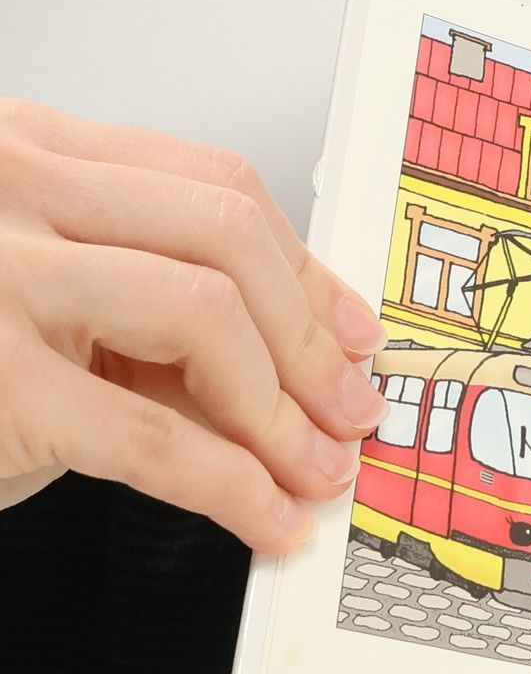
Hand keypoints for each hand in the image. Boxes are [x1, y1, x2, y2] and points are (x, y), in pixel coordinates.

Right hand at [0, 100, 387, 551]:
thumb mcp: (44, 307)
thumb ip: (150, 316)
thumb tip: (302, 377)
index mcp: (26, 153)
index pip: (212, 185)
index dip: (305, 270)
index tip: (353, 334)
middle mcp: (9, 188)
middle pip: (229, 237)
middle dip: (311, 339)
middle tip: (348, 412)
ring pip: (208, 315)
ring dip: (283, 410)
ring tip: (314, 471)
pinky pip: (156, 433)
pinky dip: (234, 487)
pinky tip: (266, 519)